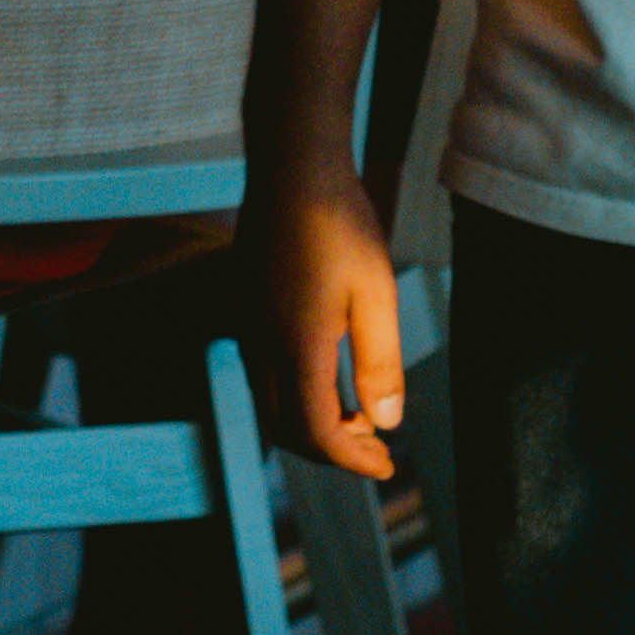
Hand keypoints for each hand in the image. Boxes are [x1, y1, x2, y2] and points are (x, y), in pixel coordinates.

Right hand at [246, 164, 406, 479]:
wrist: (291, 171)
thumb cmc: (341, 227)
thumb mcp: (377, 296)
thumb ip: (380, 364)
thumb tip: (387, 421)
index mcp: (297, 347)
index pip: (315, 433)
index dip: (351, 460)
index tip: (388, 464)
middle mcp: (262, 345)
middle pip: (286, 430)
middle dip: (331, 450)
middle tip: (376, 447)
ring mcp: (248, 327)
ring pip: (270, 404)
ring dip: (312, 424)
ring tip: (359, 415)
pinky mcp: (245, 310)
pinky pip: (263, 376)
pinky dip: (295, 395)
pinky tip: (329, 377)